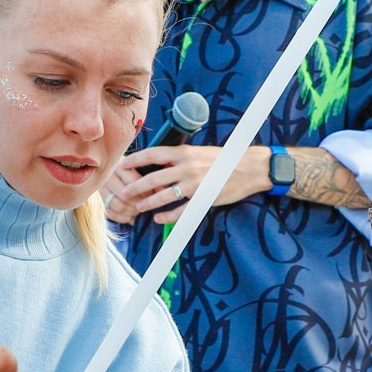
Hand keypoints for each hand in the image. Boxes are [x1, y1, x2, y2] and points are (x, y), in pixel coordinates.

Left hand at [108, 144, 270, 224]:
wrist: (249, 167)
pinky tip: (159, 218)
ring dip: (149, 203)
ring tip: (138, 207)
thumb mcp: (199, 152)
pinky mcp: (203, 199)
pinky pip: (181, 210)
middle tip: (124, 192)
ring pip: (164, 195)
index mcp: (185, 153)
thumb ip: (180, 158)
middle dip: (136, 186)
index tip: (123, 164)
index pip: (153, 154)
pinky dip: (168, 216)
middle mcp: (187, 167)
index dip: (136, 159)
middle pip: (154, 178)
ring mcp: (194, 184)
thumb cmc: (224, 159)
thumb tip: (161, 163)